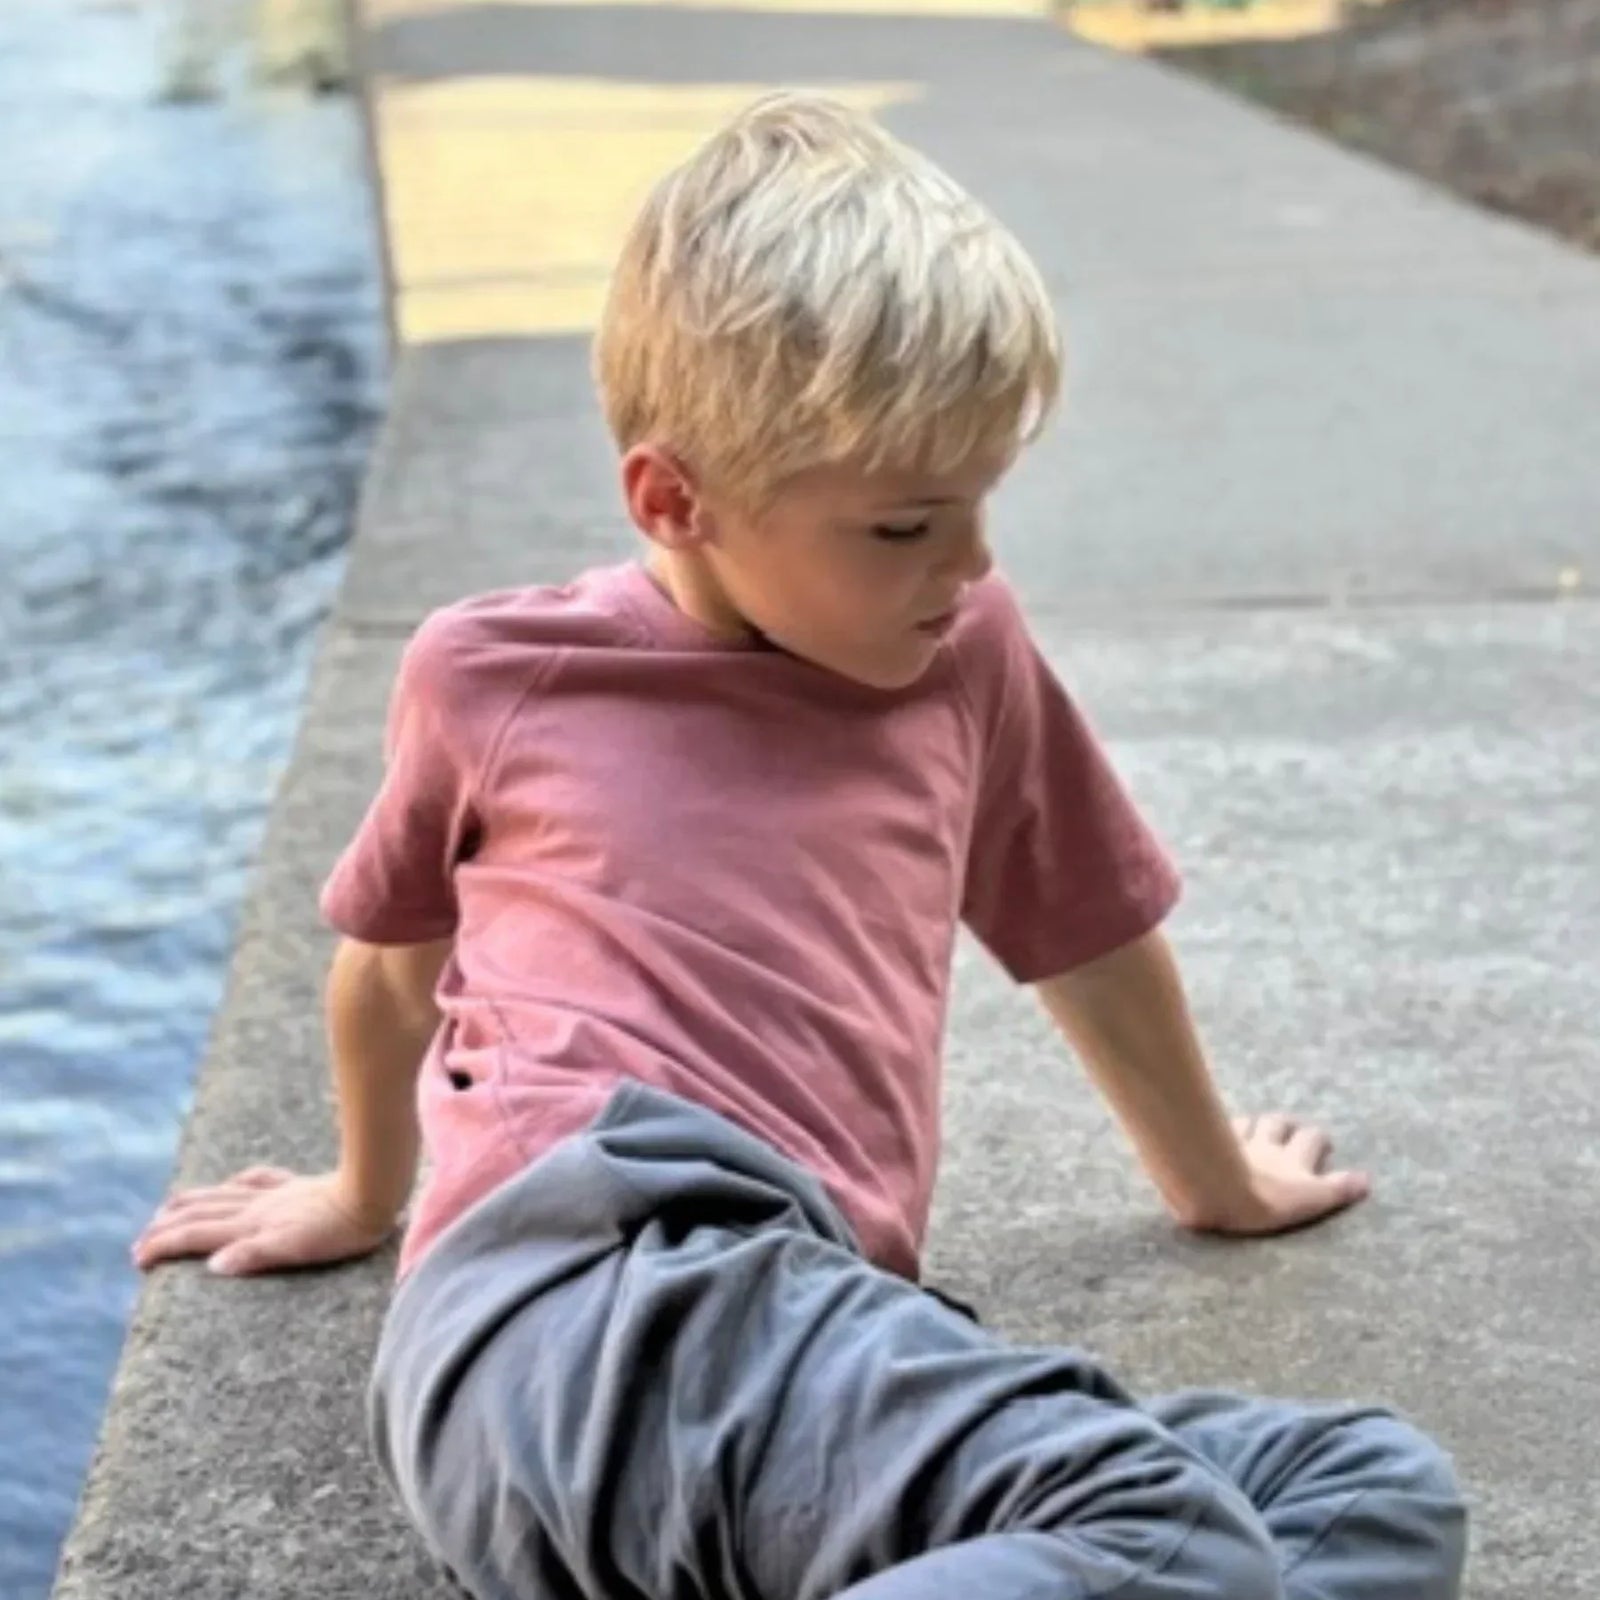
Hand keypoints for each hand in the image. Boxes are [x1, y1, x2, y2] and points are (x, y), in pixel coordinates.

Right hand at [131, 1166, 396, 1275]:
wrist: (372, 1194)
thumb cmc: (338, 1231)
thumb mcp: (295, 1249)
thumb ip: (254, 1254)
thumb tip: (212, 1266)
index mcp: (251, 1225)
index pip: (196, 1235)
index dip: (165, 1245)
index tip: (138, 1258)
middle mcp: (257, 1206)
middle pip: (201, 1214)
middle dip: (168, 1228)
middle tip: (141, 1242)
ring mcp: (276, 1194)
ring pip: (222, 1195)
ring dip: (191, 1204)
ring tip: (169, 1208)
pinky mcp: (297, 1187)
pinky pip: (258, 1180)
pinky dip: (237, 1184)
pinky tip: (237, 1182)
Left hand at [1207, 1113, 1371, 1235]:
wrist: (1216, 1190)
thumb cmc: (1265, 1201)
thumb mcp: (1311, 1200)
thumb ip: (1338, 1189)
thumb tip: (1367, 1180)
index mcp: (1293, 1160)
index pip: (1312, 1140)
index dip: (1318, 1139)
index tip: (1323, 1141)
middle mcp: (1267, 1145)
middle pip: (1279, 1124)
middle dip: (1287, 1124)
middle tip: (1290, 1127)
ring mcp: (1237, 1142)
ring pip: (1249, 1122)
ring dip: (1254, 1123)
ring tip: (1254, 1126)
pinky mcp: (1208, 1144)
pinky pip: (1216, 1128)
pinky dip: (1219, 1126)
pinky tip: (1215, 1128)